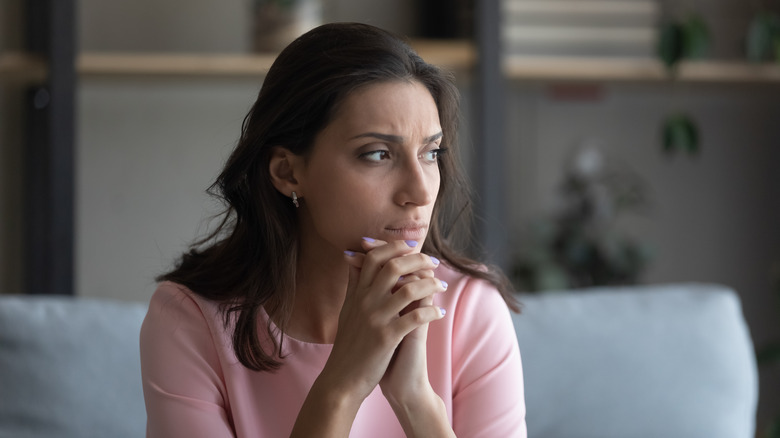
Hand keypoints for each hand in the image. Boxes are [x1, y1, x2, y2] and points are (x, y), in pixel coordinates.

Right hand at [320, 239, 444, 404]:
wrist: (342, 379)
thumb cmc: (348, 345)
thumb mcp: (347, 310)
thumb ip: (353, 284)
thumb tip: (352, 257)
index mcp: (357, 294)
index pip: (374, 258)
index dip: (394, 248)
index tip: (413, 248)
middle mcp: (365, 302)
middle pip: (393, 267)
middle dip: (418, 260)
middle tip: (433, 262)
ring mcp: (376, 319)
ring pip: (409, 290)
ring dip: (430, 284)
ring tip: (441, 285)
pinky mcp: (387, 338)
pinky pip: (416, 318)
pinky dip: (432, 311)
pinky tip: (440, 312)